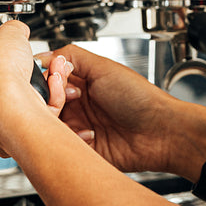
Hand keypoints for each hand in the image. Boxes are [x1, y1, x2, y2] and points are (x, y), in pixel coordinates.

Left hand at [0, 20, 70, 157]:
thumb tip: (17, 30)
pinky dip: (46, 109)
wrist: (13, 110)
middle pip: (2, 91)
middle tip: (41, 71)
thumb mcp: (8, 34)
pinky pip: (30, 124)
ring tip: (51, 80)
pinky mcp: (5, 144)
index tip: (18, 57)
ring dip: (40, 93)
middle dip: (26, 79)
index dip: (4, 61)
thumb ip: (12, 30)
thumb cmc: (0, 76)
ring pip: (18, 109)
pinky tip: (51, 97)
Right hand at [53, 43, 194, 174]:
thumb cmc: (140, 98)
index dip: (49, 80)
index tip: (56, 79)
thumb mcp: (104, 67)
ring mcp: (81, 127)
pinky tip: (91, 135)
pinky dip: (73, 140)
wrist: (160, 132)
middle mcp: (79, 105)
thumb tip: (44, 55)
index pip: (49, 80)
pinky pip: (64, 146)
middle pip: (46, 103)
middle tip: (70, 99)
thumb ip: (72, 57)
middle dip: (53, 100)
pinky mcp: (84, 149)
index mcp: (83, 83)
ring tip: (82, 119)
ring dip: (62, 122)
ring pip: (52, 126)